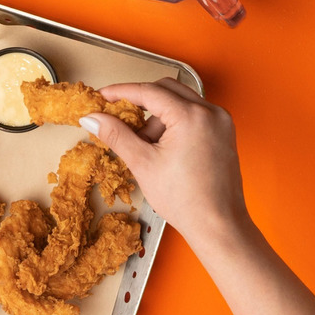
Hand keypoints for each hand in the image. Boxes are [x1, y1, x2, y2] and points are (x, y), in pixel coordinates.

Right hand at [79, 78, 250, 240]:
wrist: (217, 225)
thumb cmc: (184, 199)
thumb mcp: (142, 163)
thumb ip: (116, 135)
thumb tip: (91, 119)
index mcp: (191, 116)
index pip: (149, 91)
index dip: (121, 92)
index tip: (101, 97)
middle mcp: (210, 112)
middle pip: (166, 89)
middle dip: (141, 102)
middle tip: (119, 117)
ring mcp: (220, 122)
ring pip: (180, 102)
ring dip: (157, 116)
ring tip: (146, 147)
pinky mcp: (223, 133)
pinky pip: (193, 115)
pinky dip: (173, 124)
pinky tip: (162, 148)